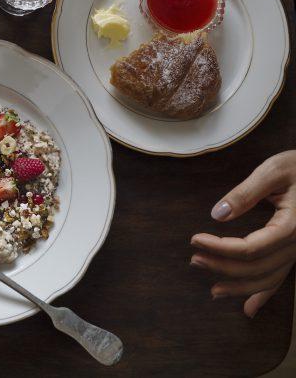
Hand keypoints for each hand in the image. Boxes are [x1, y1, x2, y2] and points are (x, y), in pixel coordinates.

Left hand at [191, 150, 295, 317]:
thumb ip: (245, 192)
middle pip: (258, 267)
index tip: (195, 239)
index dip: (221, 248)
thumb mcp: (274, 170)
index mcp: (292, 226)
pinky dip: (264, 294)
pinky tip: (248, 309)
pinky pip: (281, 278)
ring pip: (270, 278)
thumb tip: (217, 214)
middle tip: (194, 260)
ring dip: (240, 286)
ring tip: (212, 290)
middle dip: (224, 268)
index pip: (251, 248)